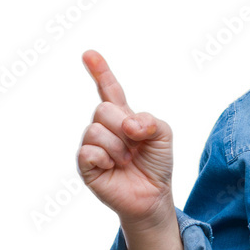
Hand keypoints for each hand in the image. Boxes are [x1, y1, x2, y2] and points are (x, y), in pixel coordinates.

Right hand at [76, 50, 174, 226]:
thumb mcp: (164, 136)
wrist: (153, 195)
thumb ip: (150, 121)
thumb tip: (128, 125)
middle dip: (123, 126)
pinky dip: (106, 158)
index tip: (89, 54)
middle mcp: (104, 127)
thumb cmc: (156, 164)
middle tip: (135, 145)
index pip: (109, 90)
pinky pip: (88, 151)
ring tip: (127, 160)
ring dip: (118, 147)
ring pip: (95, 129)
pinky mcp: (85, 164)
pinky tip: (113, 167)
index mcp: (124, 116)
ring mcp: (93, 145)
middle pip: (103, 108)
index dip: (100, 71)